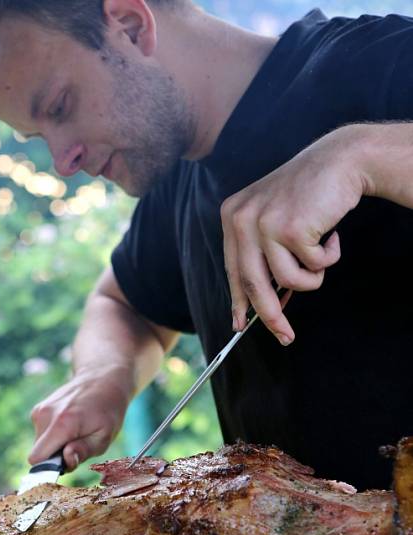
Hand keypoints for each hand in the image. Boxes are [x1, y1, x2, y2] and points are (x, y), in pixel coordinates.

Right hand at [29, 365, 131, 469]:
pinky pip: (42, 434)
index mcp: (61, 424)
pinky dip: (54, 435)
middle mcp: (45, 415)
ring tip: (77, 432)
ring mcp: (40, 410)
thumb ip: (84, 451)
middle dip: (56, 456)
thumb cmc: (107, 410)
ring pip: (40, 444)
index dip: (50, 467)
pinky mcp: (39, 409)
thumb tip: (66, 461)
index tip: (65, 464)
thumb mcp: (104, 436)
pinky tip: (70, 424)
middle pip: (39, 453)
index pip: (36, 458)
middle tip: (78, 444)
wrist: (102, 379)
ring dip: (56, 445)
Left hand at [220, 127, 364, 342]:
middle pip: (252, 284)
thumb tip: (271, 304)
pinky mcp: (290, 229)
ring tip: (323, 254)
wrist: (340, 160)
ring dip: (312, 277)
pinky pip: (313, 268)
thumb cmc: (310, 195)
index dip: (238, 302)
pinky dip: (328, 258)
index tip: (239, 326)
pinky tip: (331, 235)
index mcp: (232, 216)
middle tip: (285, 337)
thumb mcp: (277, 222)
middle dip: (271, 316)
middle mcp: (241, 219)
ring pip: (287, 281)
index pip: (232, 270)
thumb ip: (267, 257)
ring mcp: (264, 223)